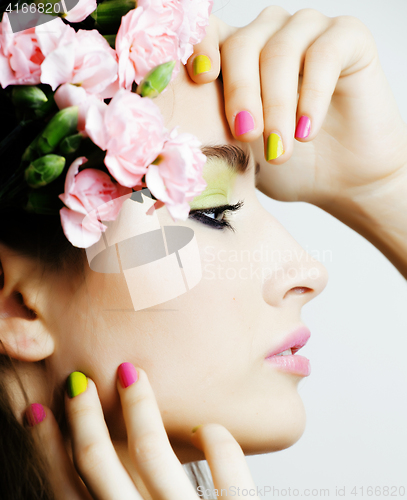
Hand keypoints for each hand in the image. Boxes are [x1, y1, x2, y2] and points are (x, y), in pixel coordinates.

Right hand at [24, 364, 257, 498]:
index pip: (66, 488)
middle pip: (98, 464)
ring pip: (151, 452)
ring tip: (133, 373)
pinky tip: (208, 428)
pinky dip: (218, 442)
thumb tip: (94, 473)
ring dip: (139, 407)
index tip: (36, 410)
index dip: (46, 448)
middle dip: (84, 417)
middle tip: (79, 379)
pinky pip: (226, 470)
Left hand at [186, 7, 406, 205]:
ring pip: (282, 50)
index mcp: (237, 55)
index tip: (201, 78)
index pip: (209, 33)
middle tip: (246, 135)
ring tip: (279, 150)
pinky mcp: (349, 38)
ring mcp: (309, 31)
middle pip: (243, 44)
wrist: (338, 180)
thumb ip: (211, 130)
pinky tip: (306, 131)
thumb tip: (171, 129)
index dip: (201, 47)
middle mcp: (270, 34)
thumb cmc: (285, 164)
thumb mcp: (238, 151)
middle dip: (241, 94)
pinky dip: (313, 95)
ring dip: (277, 104)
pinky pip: (325, 54)